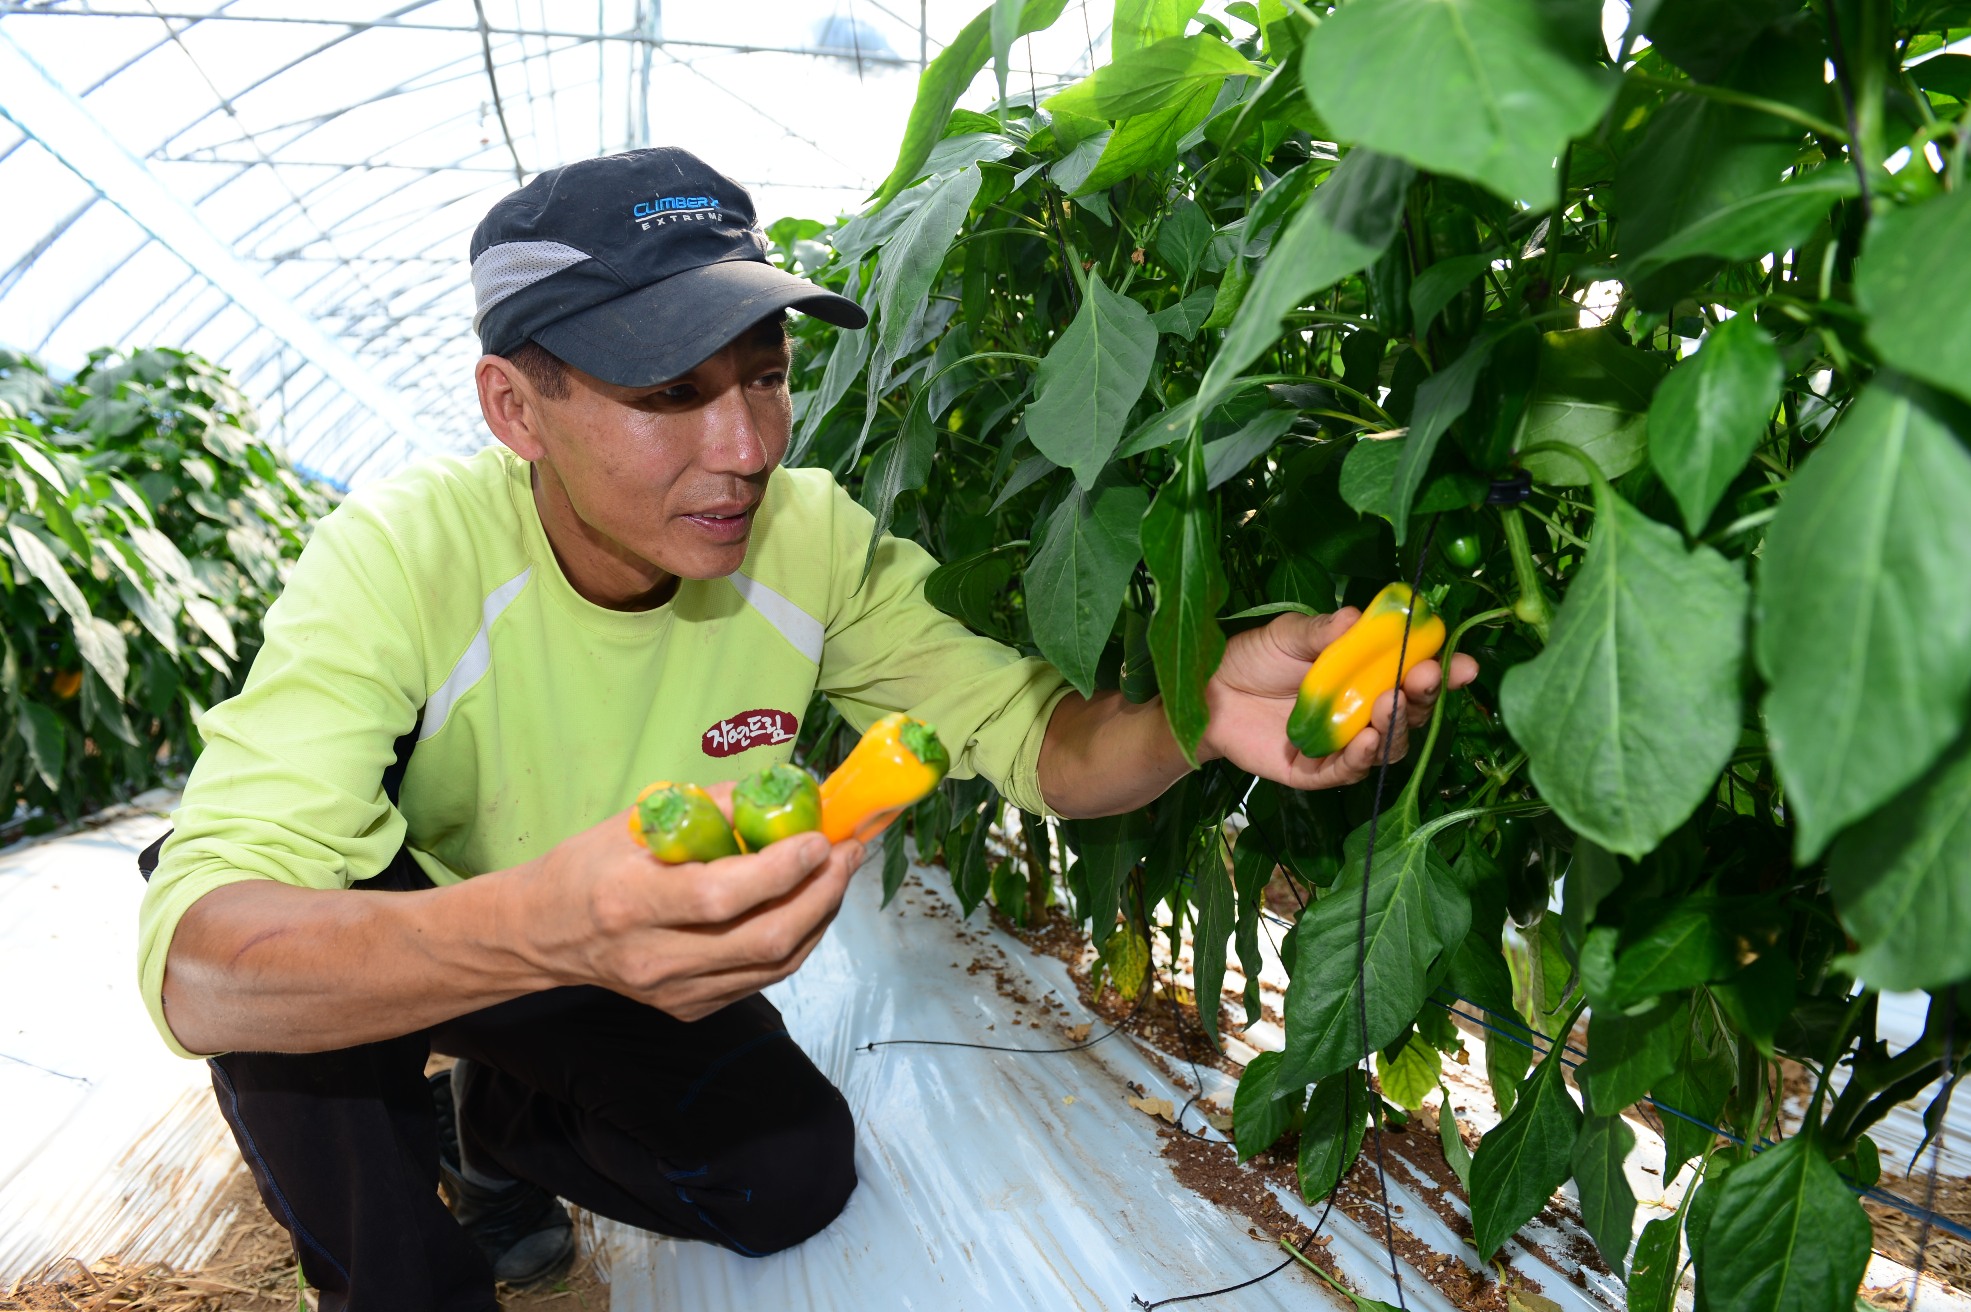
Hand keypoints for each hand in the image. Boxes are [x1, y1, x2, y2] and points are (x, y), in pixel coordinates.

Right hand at [520, 798, 863, 1021]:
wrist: (544, 935)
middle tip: (846, 853)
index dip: (780, 870)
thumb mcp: (635, 823)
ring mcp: (674, 992)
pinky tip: (807, 905)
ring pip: (774, 964)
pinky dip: (796, 940)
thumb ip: (709, 809)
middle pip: (762, 939)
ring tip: (836, 874)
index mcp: (631, 902)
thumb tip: (779, 793)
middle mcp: (654, 957)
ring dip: (819, 916)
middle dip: (820, 894)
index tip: (817, 838)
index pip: (720, 896)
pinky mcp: (690, 1008)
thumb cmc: (589, 867)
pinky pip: (762, 977)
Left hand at [1197, 609, 1478, 790]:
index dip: (1442, 670)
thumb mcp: (1288, 635)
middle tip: (1423, 677)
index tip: (1462, 662)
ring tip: (1390, 703)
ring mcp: (1344, 744)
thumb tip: (1356, 617)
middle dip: (1423, 696)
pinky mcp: (1318, 772)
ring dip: (1395, 727)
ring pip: (1387, 746)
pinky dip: (1361, 758)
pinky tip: (1367, 742)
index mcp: (1368, 673)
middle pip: (1410, 712)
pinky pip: (1348, 771)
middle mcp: (1365, 710)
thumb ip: (1323, 631)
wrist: (1208, 693)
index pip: (1414, 673)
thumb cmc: (1254, 658)